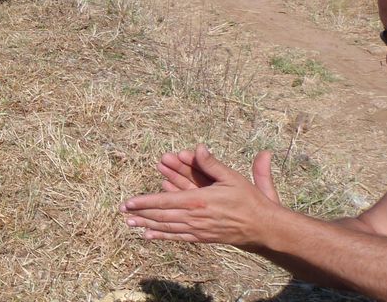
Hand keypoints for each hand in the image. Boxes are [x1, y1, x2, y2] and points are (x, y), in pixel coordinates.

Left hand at [121, 144, 282, 246]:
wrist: (263, 227)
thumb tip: (198, 147)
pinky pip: (177, 237)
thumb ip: (212, 164)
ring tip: (130, 223)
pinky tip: (149, 236)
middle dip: (140, 213)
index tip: (129, 202)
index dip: (145, 202)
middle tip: (123, 212)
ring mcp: (197, 230)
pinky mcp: (202, 238)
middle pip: (161, 215)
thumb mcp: (232, 177)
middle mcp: (194, 217)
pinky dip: (162, 236)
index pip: (165, 201)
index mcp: (198, 200)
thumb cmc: (248, 200)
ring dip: (147, 225)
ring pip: (167, 227)